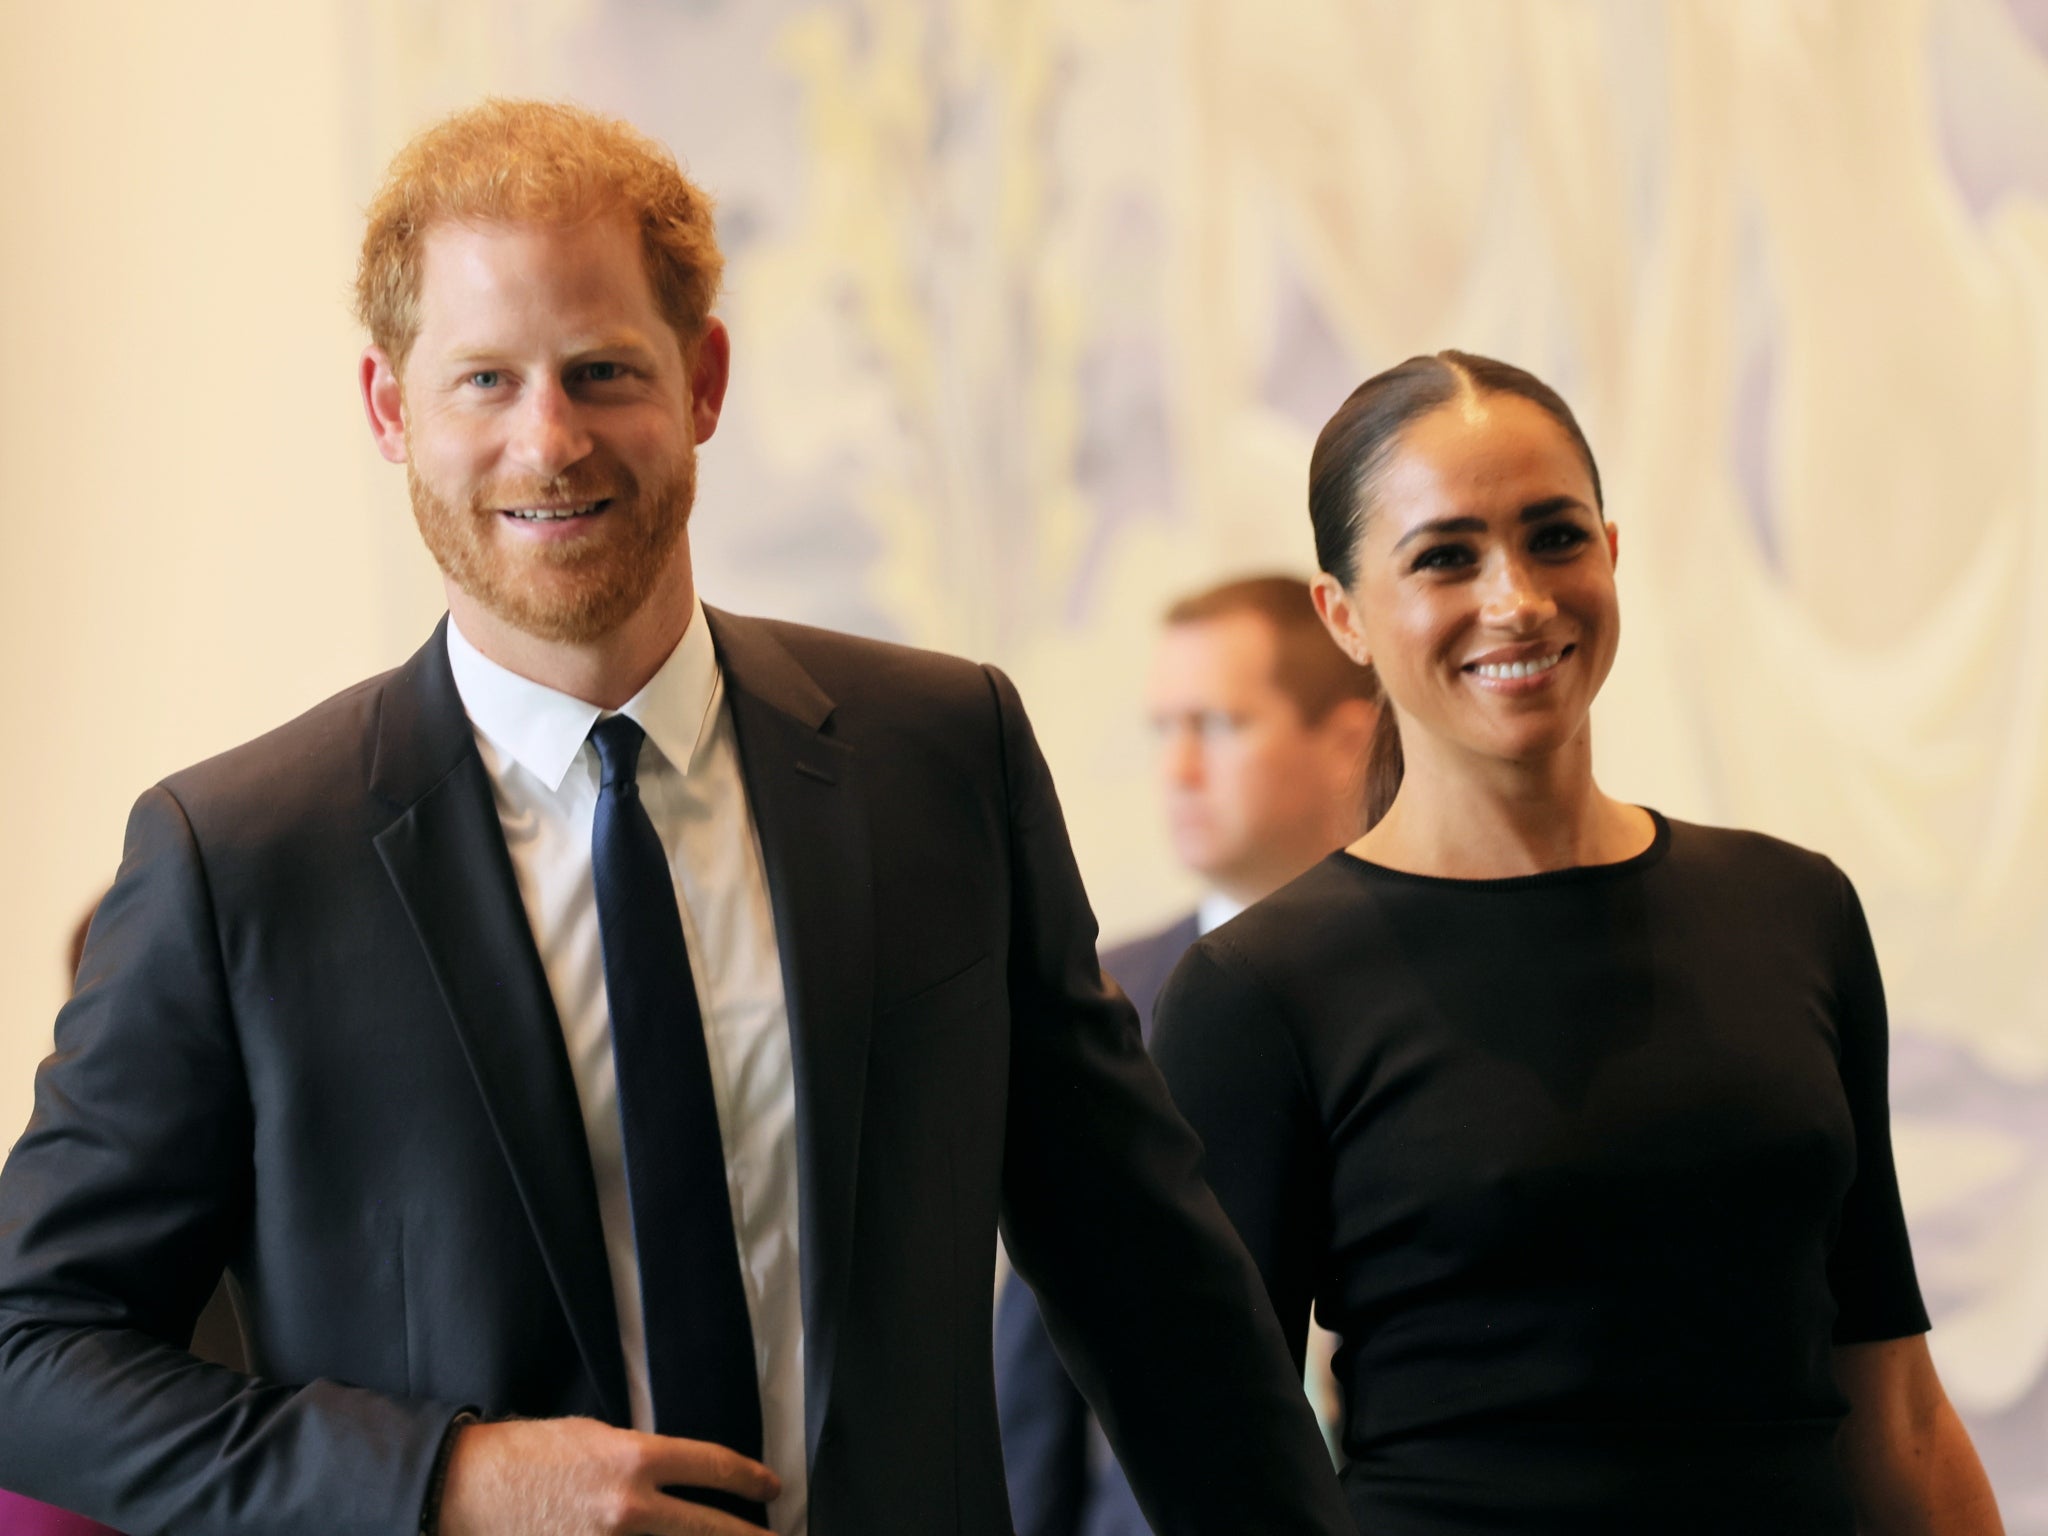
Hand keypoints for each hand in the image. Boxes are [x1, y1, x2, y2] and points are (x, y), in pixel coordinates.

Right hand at [437, 1416, 780, 1535]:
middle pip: (713, 1530)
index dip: (750, 1479)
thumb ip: (640, 1458)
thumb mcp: (592, 1437)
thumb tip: (676, 1473)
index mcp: (634, 1460)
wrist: (461, 1491)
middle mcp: (631, 1509)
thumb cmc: (523, 1456)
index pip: (714, 1468)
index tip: (771, 1488)